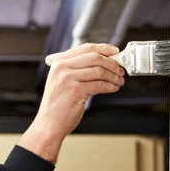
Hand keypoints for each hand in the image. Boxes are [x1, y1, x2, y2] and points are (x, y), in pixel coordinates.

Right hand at [20, 43, 124, 161]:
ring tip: (119, 80)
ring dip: (113, 76)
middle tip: (120, 69)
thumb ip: (79, 68)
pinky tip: (113, 88)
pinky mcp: (76, 91)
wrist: (49, 123)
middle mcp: (62, 67)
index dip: (104, 49)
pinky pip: (100, 85)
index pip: (86, 48)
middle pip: (94, 57)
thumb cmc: (58, 103)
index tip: (115, 52)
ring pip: (99, 71)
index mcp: (59, 61)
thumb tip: (104, 61)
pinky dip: (110, 86)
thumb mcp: (62, 80)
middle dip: (112, 63)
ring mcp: (68, 78)